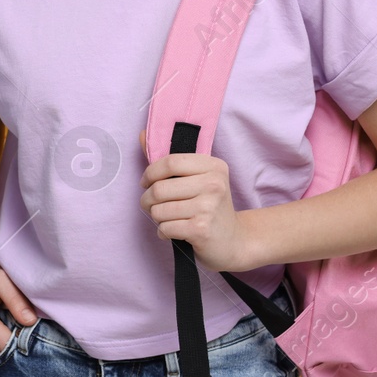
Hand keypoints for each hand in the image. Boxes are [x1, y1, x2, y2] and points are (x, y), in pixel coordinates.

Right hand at [0, 257, 35, 362]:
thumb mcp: (1, 279)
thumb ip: (17, 300)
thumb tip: (30, 322)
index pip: (9, 345)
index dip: (22, 340)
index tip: (28, 329)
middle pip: (0, 357)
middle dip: (13, 348)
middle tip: (20, 331)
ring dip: (2, 351)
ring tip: (9, 331)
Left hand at [140, 138, 255, 272]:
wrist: (234, 241)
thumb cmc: (210, 207)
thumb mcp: (198, 179)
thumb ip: (170, 161)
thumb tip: (142, 135)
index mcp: (214, 166)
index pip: (170, 162)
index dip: (150, 173)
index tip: (145, 182)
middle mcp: (214, 184)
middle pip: (160, 188)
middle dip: (147, 199)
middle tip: (150, 205)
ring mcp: (208, 207)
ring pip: (159, 210)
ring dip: (156, 217)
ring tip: (166, 219)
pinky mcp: (201, 229)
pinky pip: (165, 228)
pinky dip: (163, 232)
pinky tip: (173, 231)